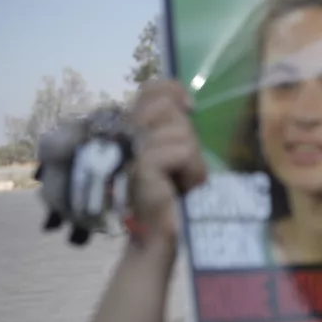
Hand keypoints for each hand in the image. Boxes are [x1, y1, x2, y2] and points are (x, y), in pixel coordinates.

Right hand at [125, 79, 207, 244]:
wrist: (162, 232)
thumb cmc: (174, 193)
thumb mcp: (178, 153)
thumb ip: (176, 126)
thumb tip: (187, 103)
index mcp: (135, 127)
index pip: (150, 89)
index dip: (172, 89)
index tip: (190, 107)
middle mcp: (127, 134)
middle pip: (168, 108)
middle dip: (188, 137)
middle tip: (184, 167)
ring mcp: (131, 150)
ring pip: (181, 132)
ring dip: (194, 160)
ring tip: (184, 181)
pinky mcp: (141, 166)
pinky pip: (182, 151)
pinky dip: (193, 170)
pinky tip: (184, 187)